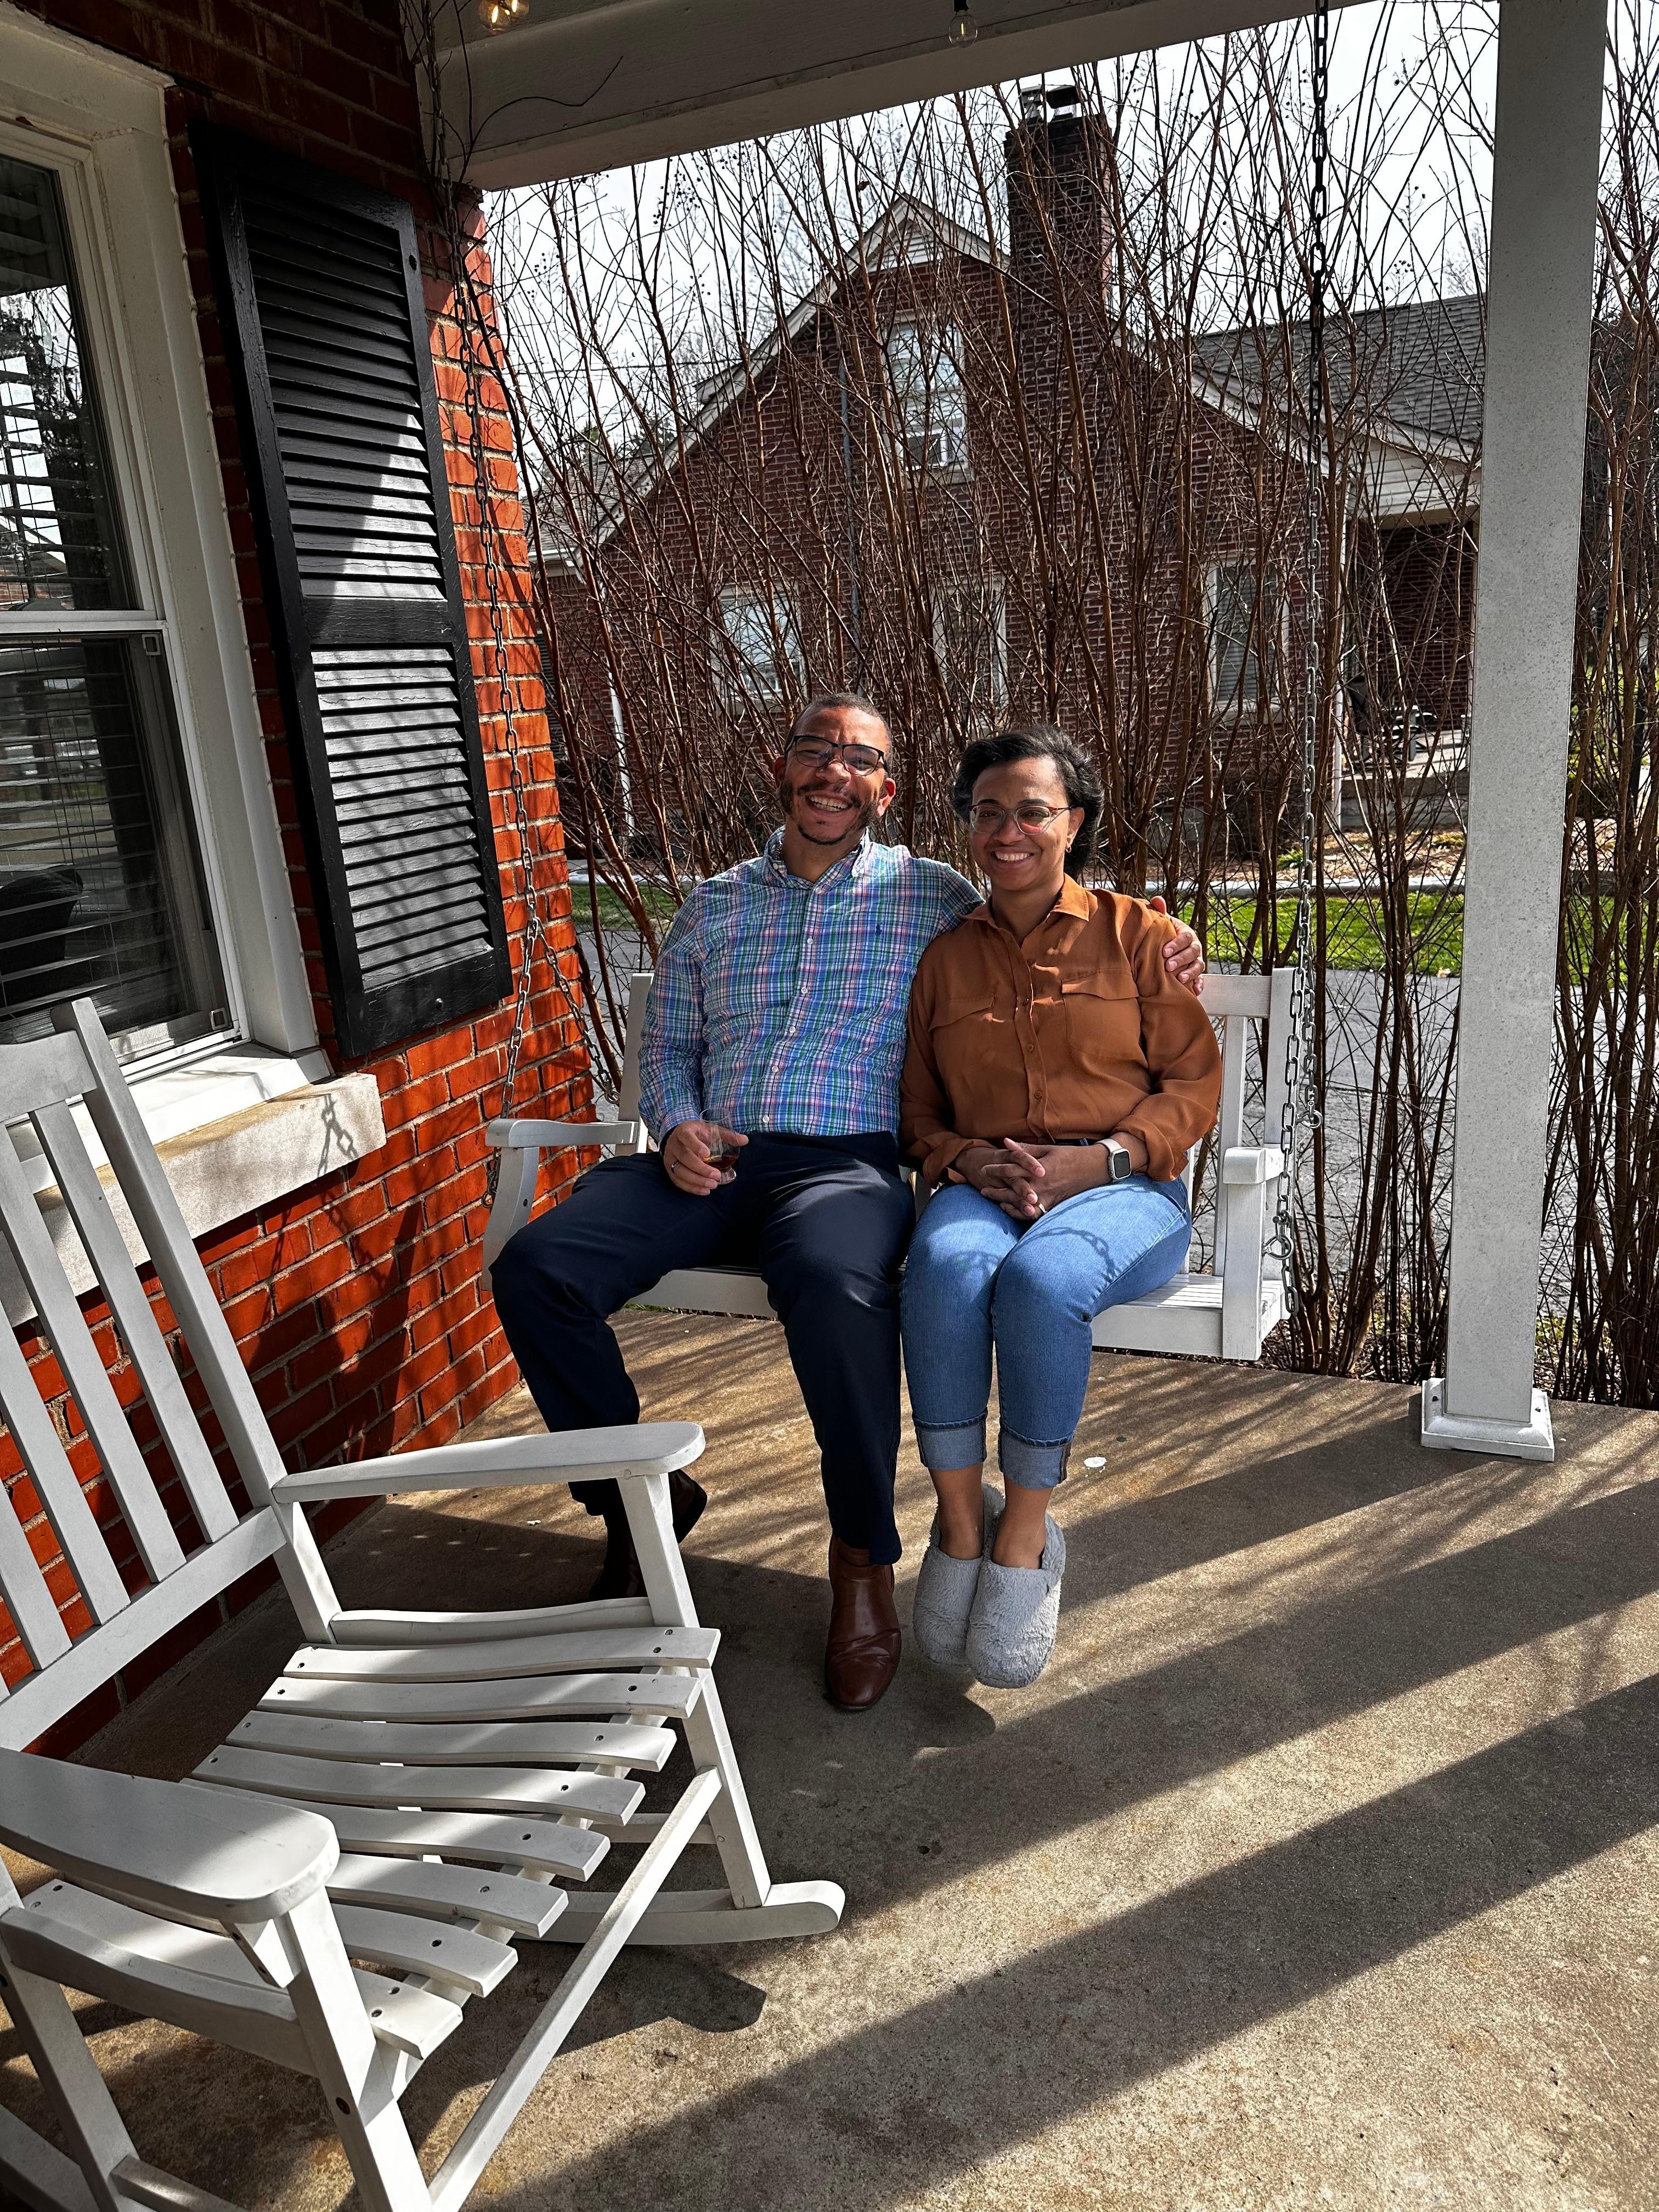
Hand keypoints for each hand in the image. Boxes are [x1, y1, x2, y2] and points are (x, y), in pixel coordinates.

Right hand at [662, 1119, 746, 1195]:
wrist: (678, 1135)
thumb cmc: (697, 1133)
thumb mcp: (711, 1129)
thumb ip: (727, 1135)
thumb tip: (745, 1140)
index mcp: (684, 1131)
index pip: (686, 1137)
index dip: (695, 1146)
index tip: (707, 1154)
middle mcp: (674, 1144)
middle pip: (685, 1157)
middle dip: (701, 1169)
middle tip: (716, 1176)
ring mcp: (669, 1158)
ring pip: (680, 1171)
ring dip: (697, 1180)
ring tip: (712, 1185)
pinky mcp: (669, 1169)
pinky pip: (678, 1181)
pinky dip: (691, 1188)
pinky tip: (704, 1191)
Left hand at [991, 1140, 1109, 1219]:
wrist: (1093, 1168)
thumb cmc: (1070, 1156)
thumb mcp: (1047, 1149)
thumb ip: (1024, 1149)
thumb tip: (1005, 1142)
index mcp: (1036, 1170)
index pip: (1009, 1171)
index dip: (994, 1170)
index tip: (983, 1170)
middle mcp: (1039, 1186)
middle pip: (1011, 1191)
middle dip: (995, 1191)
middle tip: (983, 1190)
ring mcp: (1046, 1198)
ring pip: (1020, 1204)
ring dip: (1005, 1203)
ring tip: (994, 1201)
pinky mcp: (1053, 1206)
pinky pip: (1033, 1214)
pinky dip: (1020, 1213)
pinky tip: (1012, 1210)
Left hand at [1146, 895, 1205, 995]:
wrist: (1165, 949)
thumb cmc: (1162, 934)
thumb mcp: (1161, 923)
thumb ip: (1159, 911)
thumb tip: (1157, 899)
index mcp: (1186, 933)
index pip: (1185, 937)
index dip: (1176, 944)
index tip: (1164, 951)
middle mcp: (1194, 947)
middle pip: (1192, 952)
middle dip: (1181, 959)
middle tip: (1168, 965)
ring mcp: (1196, 960)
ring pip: (1198, 966)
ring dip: (1190, 973)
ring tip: (1180, 979)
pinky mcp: (1196, 974)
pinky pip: (1201, 979)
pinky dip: (1199, 985)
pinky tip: (1195, 991)